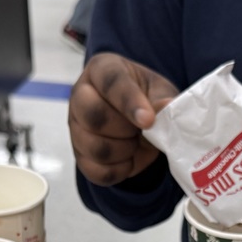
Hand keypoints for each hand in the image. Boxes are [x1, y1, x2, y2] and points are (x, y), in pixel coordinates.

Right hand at [68, 53, 178, 186]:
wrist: (141, 126)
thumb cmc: (147, 100)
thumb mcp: (160, 92)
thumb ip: (161, 98)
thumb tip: (166, 106)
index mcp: (102, 70)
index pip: (111, 83)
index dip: (130, 102)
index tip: (148, 120)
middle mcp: (81, 95)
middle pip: (93, 116)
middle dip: (125, 129)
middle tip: (141, 129)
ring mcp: (76, 127)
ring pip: (94, 147)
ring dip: (124, 151)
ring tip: (135, 141)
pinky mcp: (80, 155)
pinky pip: (96, 171)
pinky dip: (119, 170)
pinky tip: (128, 158)